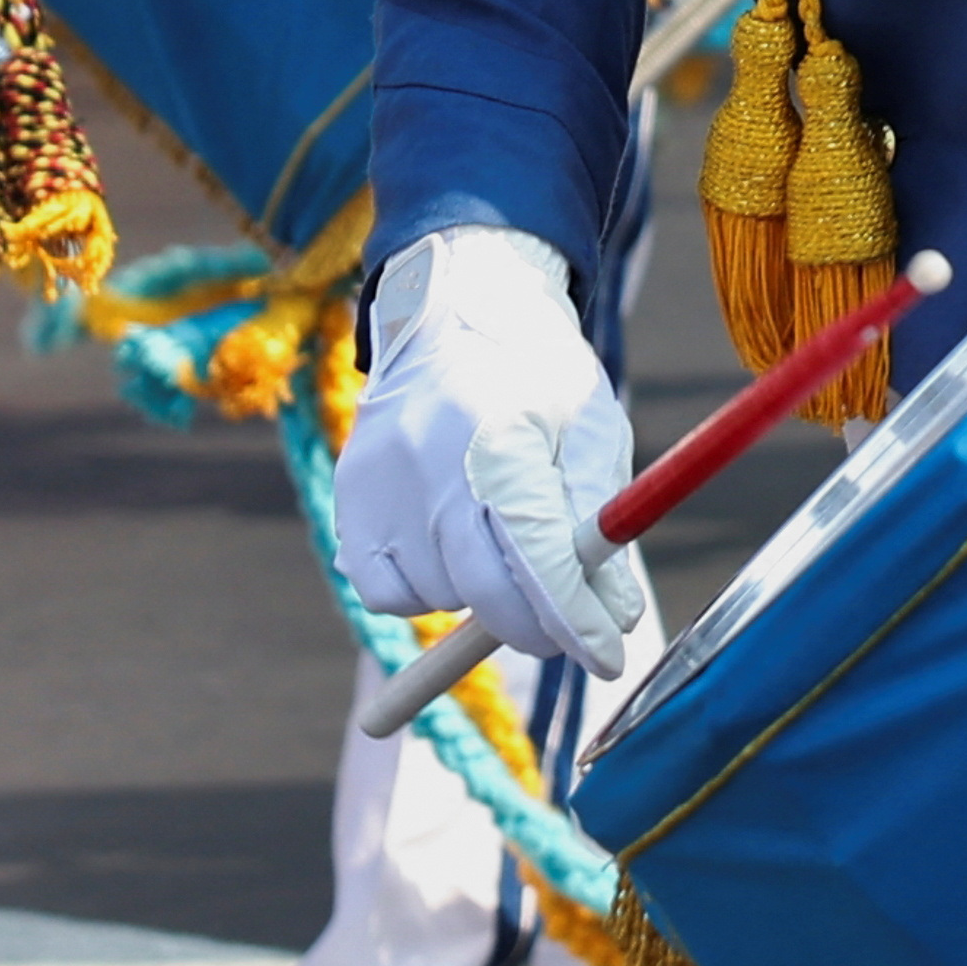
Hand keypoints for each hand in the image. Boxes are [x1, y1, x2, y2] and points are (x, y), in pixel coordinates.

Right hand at [340, 225, 650, 676]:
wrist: (454, 310)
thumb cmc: (538, 375)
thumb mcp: (592, 430)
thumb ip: (601, 525)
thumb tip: (617, 617)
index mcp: (503, 439)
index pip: (539, 560)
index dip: (576, 621)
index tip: (609, 656)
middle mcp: (431, 463)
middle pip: (486, 591)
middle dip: (537, 627)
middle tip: (567, 628)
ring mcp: (381, 482)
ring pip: (438, 595)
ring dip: (479, 594)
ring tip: (495, 535)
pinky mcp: (349, 496)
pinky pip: (384, 591)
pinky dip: (421, 589)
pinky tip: (446, 545)